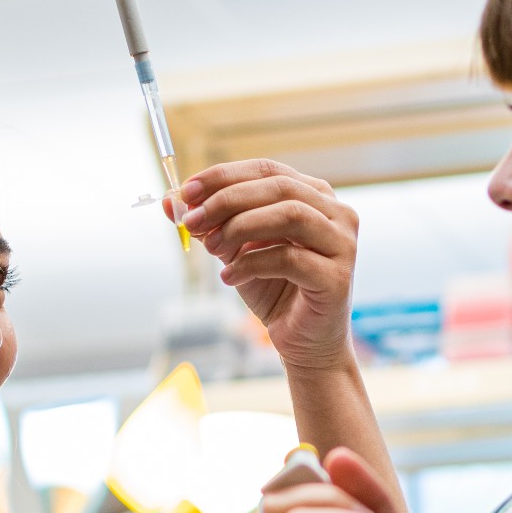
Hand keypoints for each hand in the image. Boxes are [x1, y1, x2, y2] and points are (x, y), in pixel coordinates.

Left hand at [169, 160, 357, 370]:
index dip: (225, 176)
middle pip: (279, 188)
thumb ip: (211, 224)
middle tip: (192, 221)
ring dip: (240, 227)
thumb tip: (169, 201)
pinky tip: (229, 277)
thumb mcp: (235, 250)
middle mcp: (336, 214)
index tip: (187, 191)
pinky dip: (251, 264)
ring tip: (212, 249)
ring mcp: (342, 244)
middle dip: (227, 201)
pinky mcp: (337, 278)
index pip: (267, 170)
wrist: (303, 342)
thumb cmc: (274, 290)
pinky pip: (290, 259)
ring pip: (290, 216)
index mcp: (314, 196)